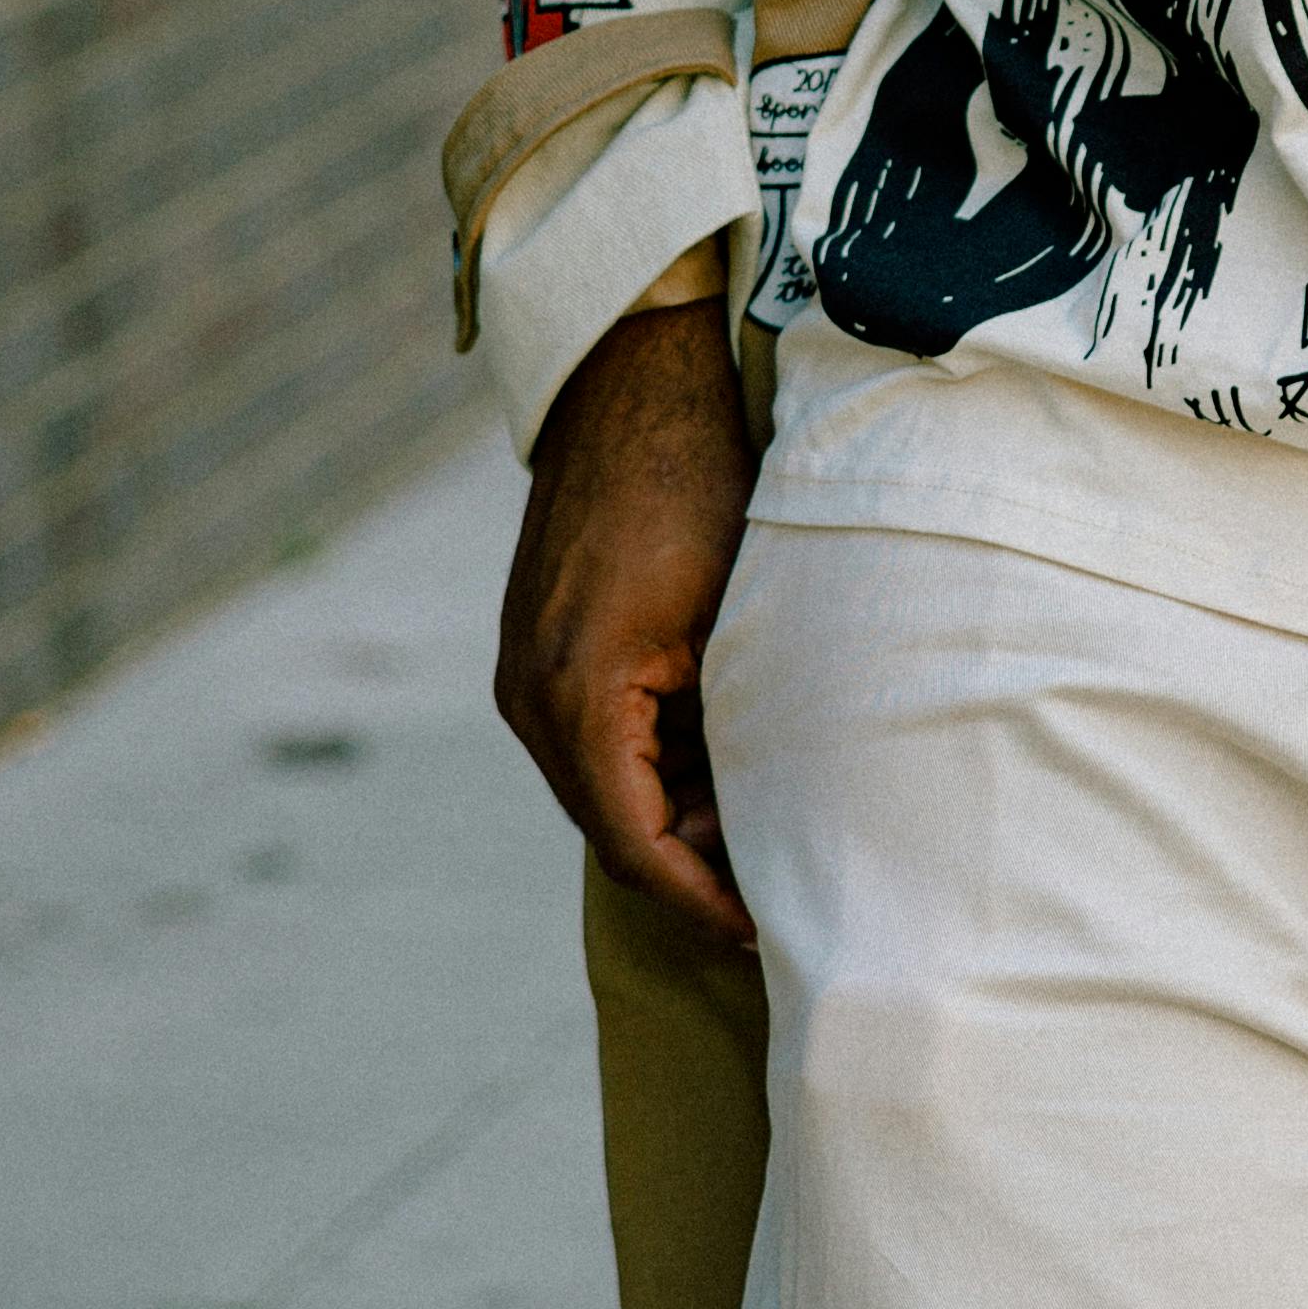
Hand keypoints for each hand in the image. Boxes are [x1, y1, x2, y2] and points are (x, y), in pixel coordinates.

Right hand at [494, 292, 758, 944]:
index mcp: (577, 697)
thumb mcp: (736, 618)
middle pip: (615, 831)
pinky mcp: (537, 652)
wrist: (633, 381)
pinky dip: (657, 763)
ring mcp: (524, 674)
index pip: (636, 848)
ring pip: (605, 790)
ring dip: (680, 813)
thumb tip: (767, 826)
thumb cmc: (700, 484)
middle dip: (696, 866)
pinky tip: (727, 757)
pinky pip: (596, 741)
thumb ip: (738, 729)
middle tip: (783, 886)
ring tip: (769, 822)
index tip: (765, 927)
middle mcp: (529, 697)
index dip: (703, 899)